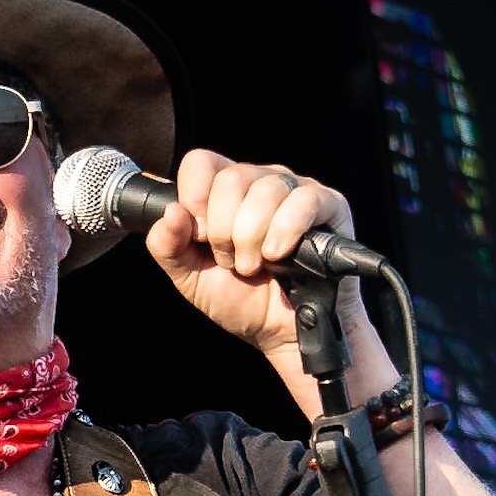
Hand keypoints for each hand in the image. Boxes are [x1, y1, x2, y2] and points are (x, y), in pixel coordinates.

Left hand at [144, 149, 367, 370]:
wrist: (281, 332)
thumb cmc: (241, 300)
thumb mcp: (190, 278)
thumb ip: (167, 246)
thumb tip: (170, 212)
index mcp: (224, 191)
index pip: (200, 163)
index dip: (195, 200)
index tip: (201, 238)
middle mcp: (259, 181)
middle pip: (231, 179)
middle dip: (224, 232)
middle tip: (233, 262)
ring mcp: (294, 189)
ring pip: (265, 190)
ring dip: (253, 239)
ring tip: (256, 266)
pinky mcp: (328, 205)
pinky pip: (303, 201)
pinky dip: (285, 231)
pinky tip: (278, 255)